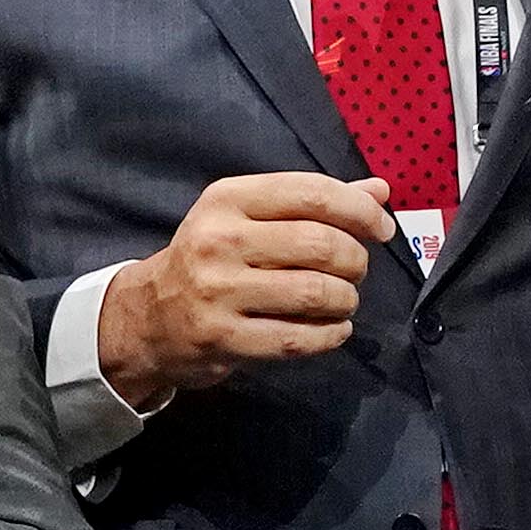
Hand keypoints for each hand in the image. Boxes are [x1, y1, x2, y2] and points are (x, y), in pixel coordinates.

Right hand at [96, 174, 391, 409]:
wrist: (148, 318)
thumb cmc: (213, 259)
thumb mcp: (250, 216)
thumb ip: (314, 202)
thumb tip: (380, 191)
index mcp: (228, 199)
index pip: (313, 194)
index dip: (361, 211)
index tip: (382, 229)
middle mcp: (219, 240)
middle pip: (321, 244)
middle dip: (356, 260)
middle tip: (356, 270)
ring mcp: (216, 291)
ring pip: (316, 292)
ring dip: (346, 299)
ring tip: (343, 301)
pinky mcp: (220, 338)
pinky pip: (297, 338)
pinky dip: (331, 335)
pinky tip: (335, 330)